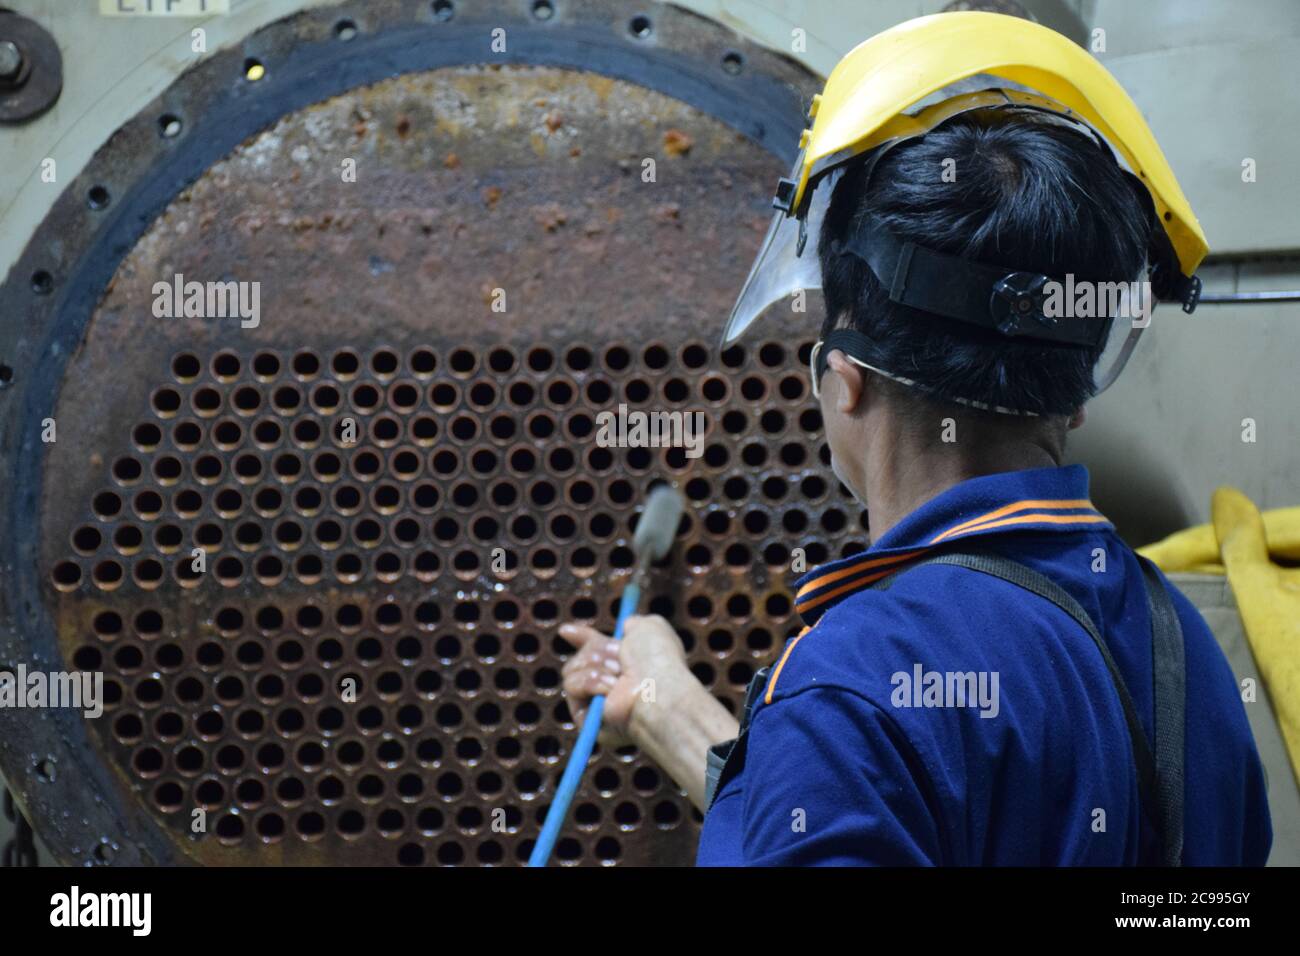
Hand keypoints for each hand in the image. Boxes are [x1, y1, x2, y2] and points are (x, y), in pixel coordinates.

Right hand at [559, 614, 688, 746]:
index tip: (566, 631)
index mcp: (629, 665)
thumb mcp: (650, 628)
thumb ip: (634, 624)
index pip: (598, 651)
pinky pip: (572, 686)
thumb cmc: (658, 660)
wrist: (657, 689)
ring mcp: (598, 702)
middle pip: (581, 657)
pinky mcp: (587, 717)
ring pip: (571, 670)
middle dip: (596, 651)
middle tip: (617, 657)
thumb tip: (624, 625)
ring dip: (595, 666)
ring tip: (618, 675)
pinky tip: (610, 689)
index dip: (582, 639)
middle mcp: (614, 685)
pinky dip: (590, 683)